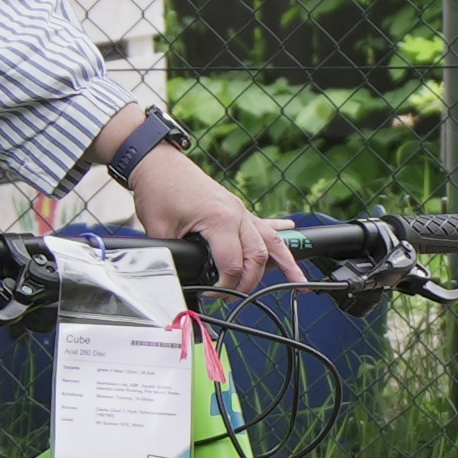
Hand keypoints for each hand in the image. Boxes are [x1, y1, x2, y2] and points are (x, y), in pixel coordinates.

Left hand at [124, 145, 292, 294]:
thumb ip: (170, 256)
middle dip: (252, 281)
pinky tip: (291, 232)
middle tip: (239, 297)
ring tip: (299, 281)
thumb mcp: (158, 228)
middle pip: (258, 255)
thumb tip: (173, 278)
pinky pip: (263, 223)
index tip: (213, 293)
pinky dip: (278, 232)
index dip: (225, 285)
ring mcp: (239, 209)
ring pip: (270, 239)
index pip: (234, 264)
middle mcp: (236, 213)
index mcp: (219, 219)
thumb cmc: (159, 187)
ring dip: (287, 261)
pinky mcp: (236, 207)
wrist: (158, 160)